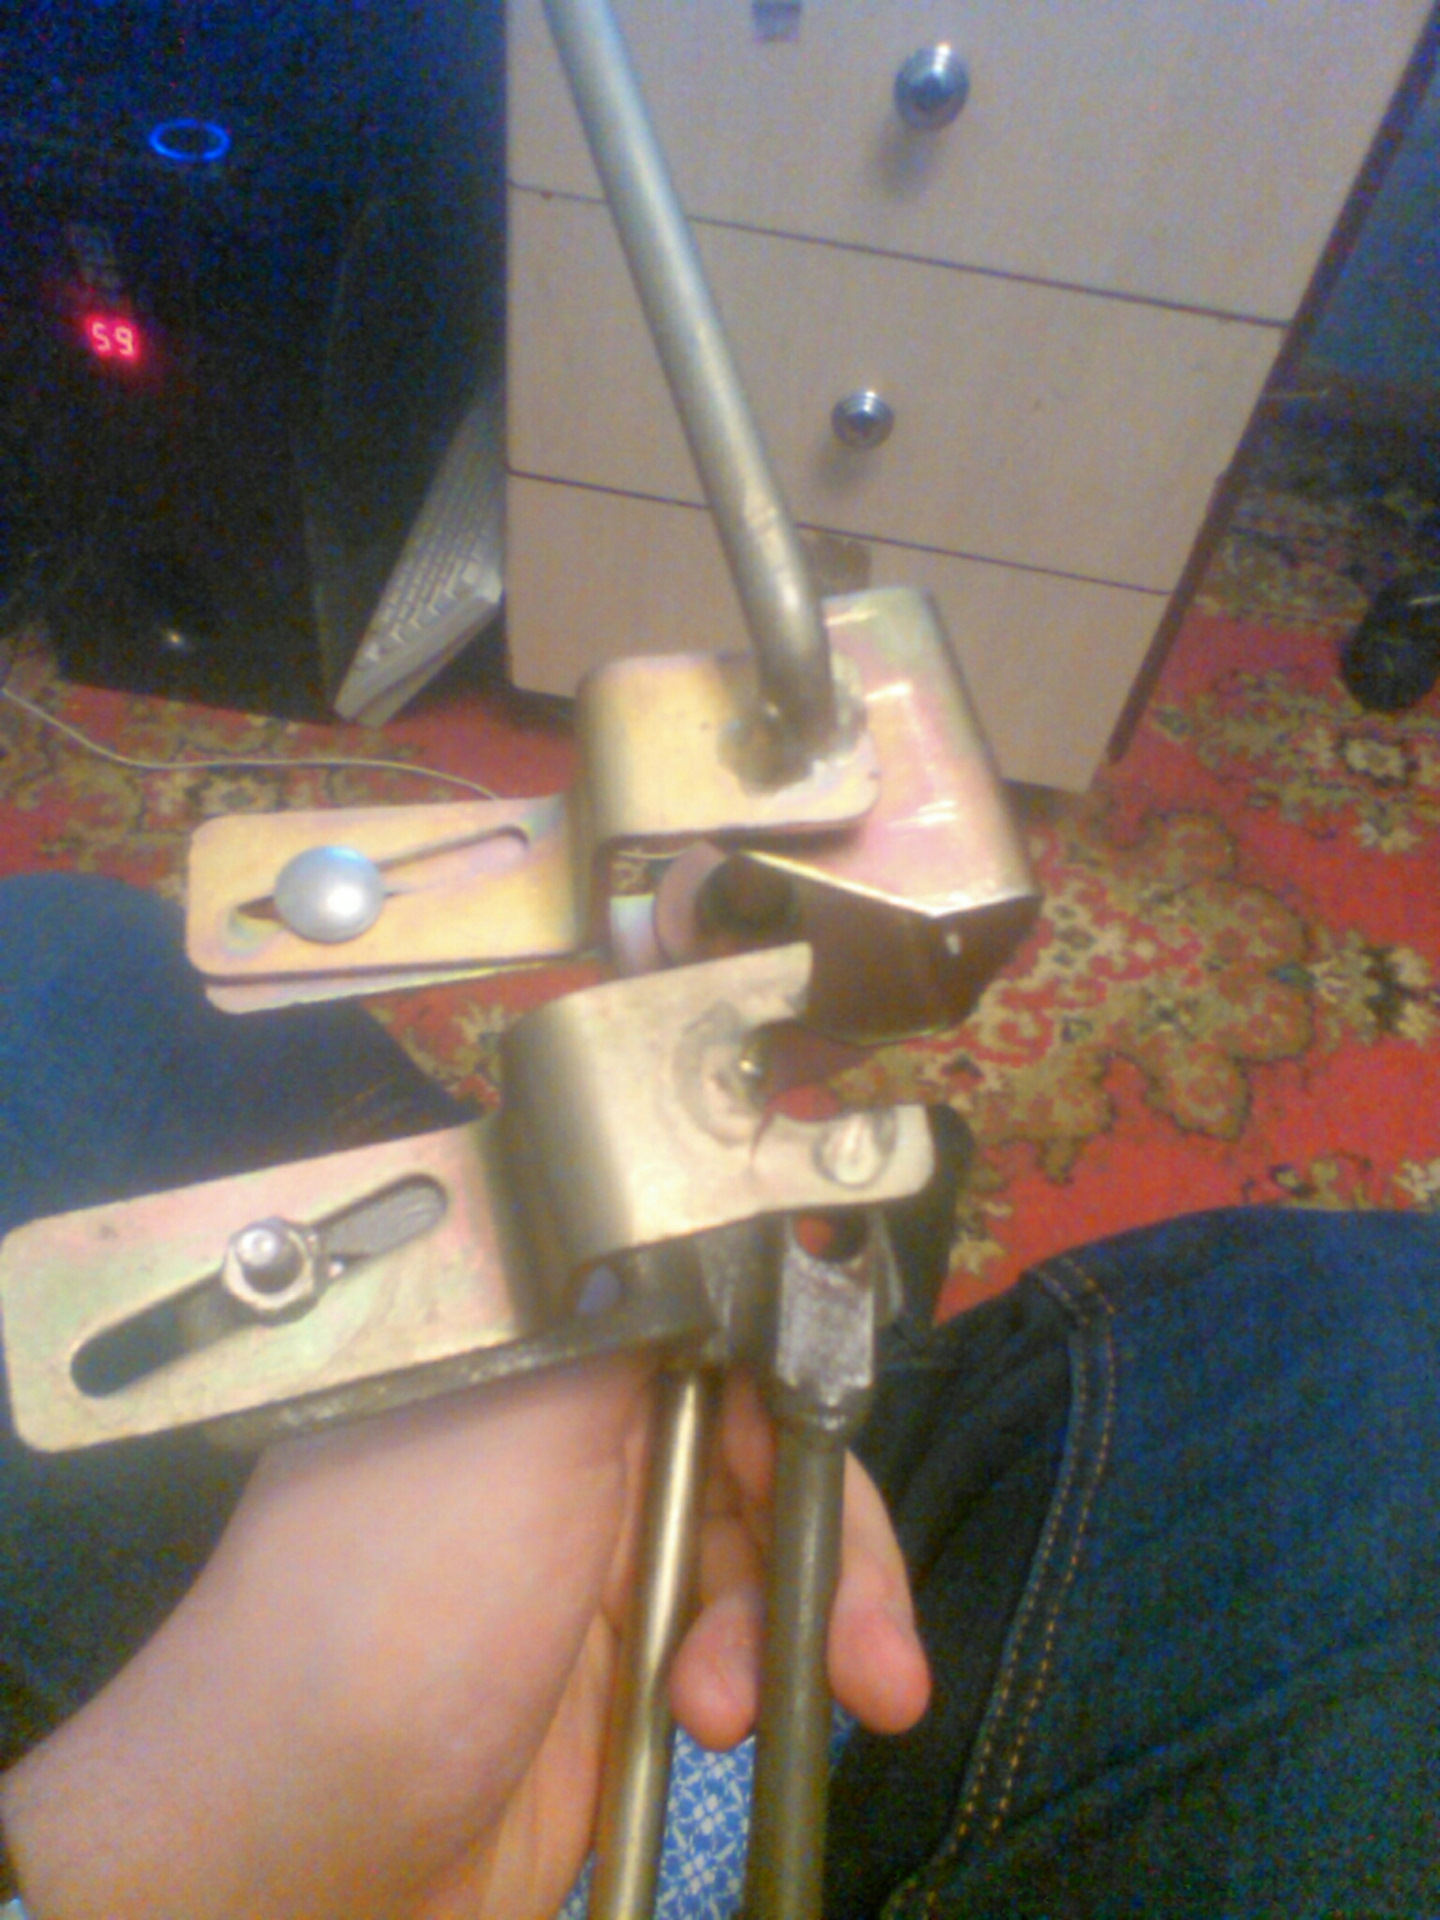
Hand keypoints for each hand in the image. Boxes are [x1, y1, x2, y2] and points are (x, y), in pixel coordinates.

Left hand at [2, 1358, 928, 1918]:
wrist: (300, 1840)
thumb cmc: (405, 1597)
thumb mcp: (519, 1417)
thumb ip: (634, 1307)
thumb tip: (718, 1204)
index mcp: (545, 1358)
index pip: (717, 1325)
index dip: (796, 1379)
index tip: (844, 1447)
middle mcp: (578, 1445)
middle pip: (765, 1449)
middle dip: (830, 1540)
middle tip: (875, 1648)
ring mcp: (602, 1564)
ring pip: (765, 1557)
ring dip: (792, 1630)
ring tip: (732, 1710)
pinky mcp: (621, 1673)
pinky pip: (737, 1647)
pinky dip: (757, 1683)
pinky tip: (721, 1726)